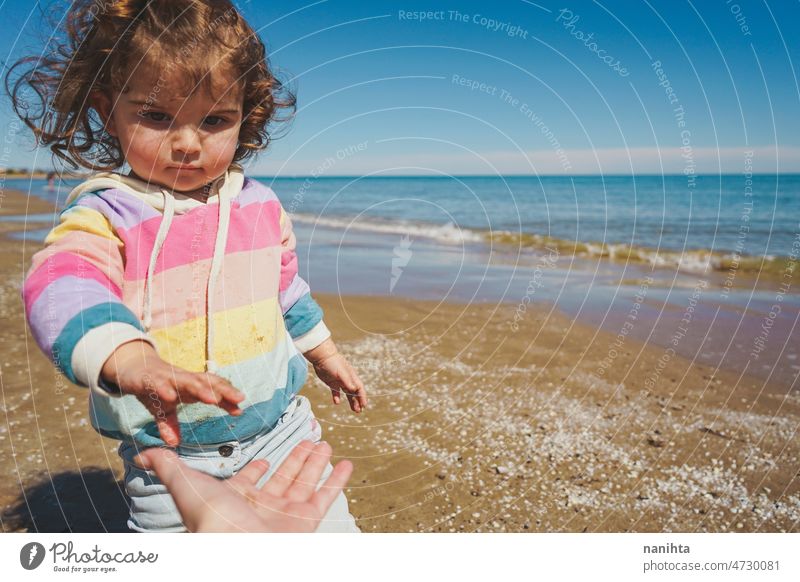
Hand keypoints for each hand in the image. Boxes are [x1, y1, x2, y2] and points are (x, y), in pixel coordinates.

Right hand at [101, 341, 244, 445]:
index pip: (212, 388)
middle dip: (221, 390)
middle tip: (238, 399)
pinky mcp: (147, 378)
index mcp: (189, 386)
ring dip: (199, 388)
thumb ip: (171, 425)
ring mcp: (165, 378)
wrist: (131, 368)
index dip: (226, 397)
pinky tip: (170, 396)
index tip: (240, 409)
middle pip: (205, 382)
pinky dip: (163, 388)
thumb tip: (175, 443)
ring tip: (213, 398)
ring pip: (185, 381)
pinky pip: (156, 383)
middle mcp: (181, 379)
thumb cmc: (153, 387)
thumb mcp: (163, 409)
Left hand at [133, 440, 353, 532]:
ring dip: (314, 463)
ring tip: (324, 443)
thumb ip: (169, 468)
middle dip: (294, 459)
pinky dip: (337, 481)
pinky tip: (346, 463)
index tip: (263, 458)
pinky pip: (324, 497)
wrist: (238, 553)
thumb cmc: (211, 522)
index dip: (256, 470)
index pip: (248, 482)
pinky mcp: (305, 523)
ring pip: (303, 484)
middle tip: (308, 439)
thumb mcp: (187, 486)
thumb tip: (142, 453)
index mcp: (234, 500)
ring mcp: (285, 515)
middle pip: (282, 478)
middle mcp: (261, 507)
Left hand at [312, 352, 367, 412]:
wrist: (321, 357)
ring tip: (354, 410)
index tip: (364, 405)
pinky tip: (337, 403)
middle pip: (354, 392)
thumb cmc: (333, 362)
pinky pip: (336, 392)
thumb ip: (347, 380)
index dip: (362, 397)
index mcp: (351, 376)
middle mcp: (347, 380)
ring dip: (351, 401)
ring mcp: (339, 381)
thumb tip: (354, 389)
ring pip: (347, 393)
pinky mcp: (331, 382)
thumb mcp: (341, 372)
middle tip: (359, 411)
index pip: (359, 388)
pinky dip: (337, 397)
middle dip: (358, 402)